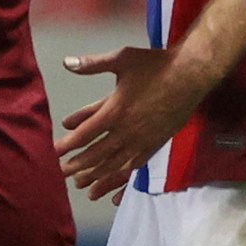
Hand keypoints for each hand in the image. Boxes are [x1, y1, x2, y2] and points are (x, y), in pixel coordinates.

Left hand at [55, 47, 209, 199]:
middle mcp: (127, 131)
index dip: (68, 145)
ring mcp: (143, 140)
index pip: (85, 134)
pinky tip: (115, 182)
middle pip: (97, 154)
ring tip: (83, 186)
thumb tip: (67, 62)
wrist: (191, 75)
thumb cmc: (155, 65)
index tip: (54, 153)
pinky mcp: (156, 143)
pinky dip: (123, 176)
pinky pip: (136, 165)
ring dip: (98, 175)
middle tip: (62, 173)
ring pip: (116, 164)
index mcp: (115, 111)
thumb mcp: (121, 59)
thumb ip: (92, 64)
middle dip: (78, 165)